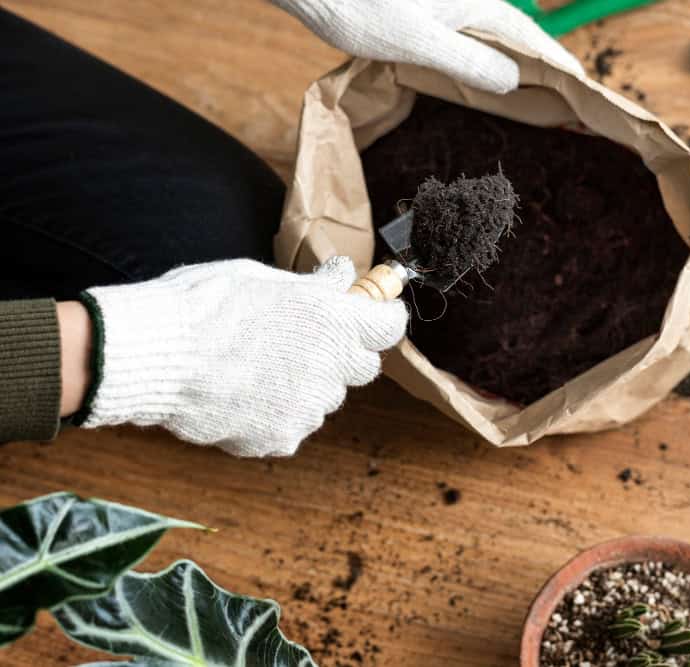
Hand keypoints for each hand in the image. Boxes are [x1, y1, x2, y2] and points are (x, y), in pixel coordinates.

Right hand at [79, 258, 406, 456]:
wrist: (157, 355)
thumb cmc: (204, 305)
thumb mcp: (263, 279)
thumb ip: (312, 287)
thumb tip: (342, 277)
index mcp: (334, 320)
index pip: (390, 326)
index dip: (380, 319)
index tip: (370, 315)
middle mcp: (332, 367)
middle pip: (363, 367)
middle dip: (342, 354)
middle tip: (304, 341)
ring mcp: (308, 408)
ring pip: (324, 399)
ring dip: (305, 385)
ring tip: (257, 369)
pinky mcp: (281, 437)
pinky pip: (291, 426)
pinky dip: (274, 414)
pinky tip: (241, 395)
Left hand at [271, 0, 583, 93]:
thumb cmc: (360, 8)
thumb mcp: (418, 43)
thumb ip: (468, 62)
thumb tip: (513, 81)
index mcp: (477, 2)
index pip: (531, 38)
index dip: (559, 64)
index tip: (584, 88)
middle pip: (518, 35)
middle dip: (544, 66)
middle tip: (567, 100)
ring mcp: (450, 4)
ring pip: (497, 36)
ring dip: (517, 65)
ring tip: (537, 95)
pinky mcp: (431, 12)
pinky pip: (473, 36)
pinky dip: (488, 59)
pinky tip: (487, 78)